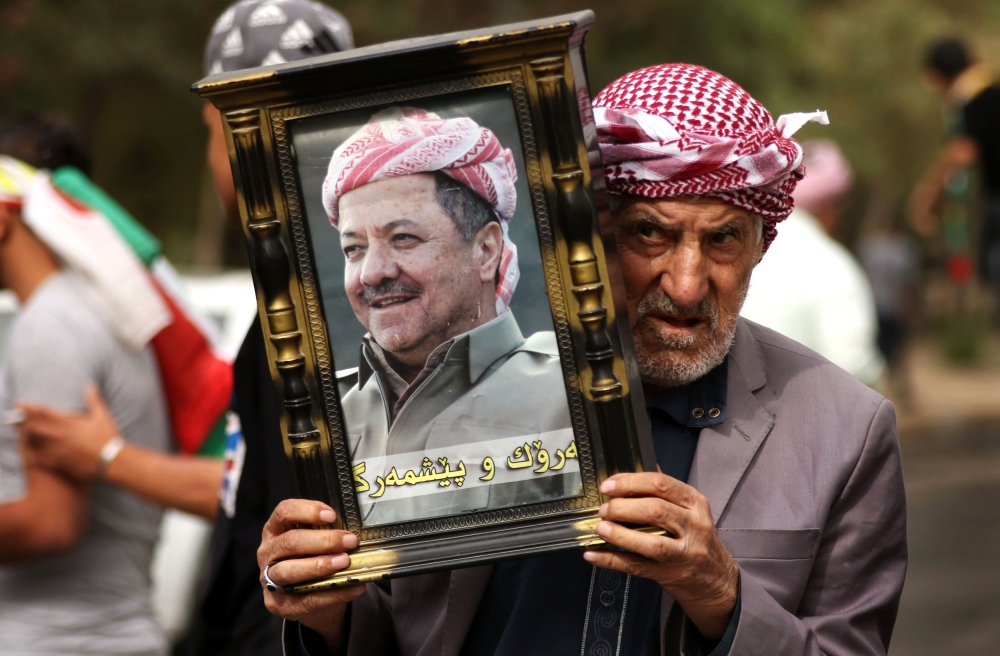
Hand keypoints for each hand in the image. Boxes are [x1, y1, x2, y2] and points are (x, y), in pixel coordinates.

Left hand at [18, 384, 118, 482]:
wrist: (112, 461)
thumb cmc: (108, 437)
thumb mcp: (102, 416)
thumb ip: (94, 400)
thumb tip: (90, 384)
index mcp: (68, 423)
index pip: (43, 412)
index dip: (29, 407)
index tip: (20, 403)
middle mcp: (58, 436)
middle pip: (32, 427)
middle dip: (22, 422)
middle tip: (15, 419)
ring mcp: (56, 451)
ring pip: (33, 443)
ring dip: (27, 437)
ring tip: (23, 434)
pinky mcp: (58, 463)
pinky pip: (39, 459)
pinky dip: (34, 455)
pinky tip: (31, 454)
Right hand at [258, 500, 365, 651]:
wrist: (306, 600)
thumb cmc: (310, 560)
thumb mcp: (313, 542)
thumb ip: (326, 533)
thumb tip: (354, 530)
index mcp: (275, 530)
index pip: (284, 512)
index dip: (307, 510)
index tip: (332, 515)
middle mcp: (268, 553)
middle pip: (290, 542)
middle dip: (323, 541)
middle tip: (350, 541)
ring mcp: (270, 580)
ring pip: (290, 570)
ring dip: (321, 565)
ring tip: (346, 562)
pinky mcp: (281, 604)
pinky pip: (308, 598)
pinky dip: (335, 593)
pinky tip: (354, 586)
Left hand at [583, 473, 738, 639]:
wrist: (718, 580)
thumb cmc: (696, 538)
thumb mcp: (690, 510)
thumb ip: (664, 491)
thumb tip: (632, 471)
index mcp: (695, 503)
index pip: (661, 485)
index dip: (631, 483)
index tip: (608, 486)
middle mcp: (694, 526)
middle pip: (656, 510)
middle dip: (623, 507)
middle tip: (604, 509)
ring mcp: (684, 554)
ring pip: (651, 543)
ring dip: (619, 534)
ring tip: (600, 528)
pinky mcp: (671, 575)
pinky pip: (637, 567)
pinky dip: (611, 560)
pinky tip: (593, 554)